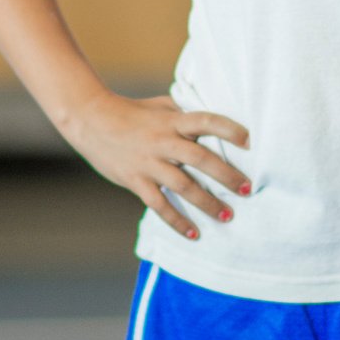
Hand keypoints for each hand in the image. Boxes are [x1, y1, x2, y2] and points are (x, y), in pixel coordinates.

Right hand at [63, 93, 251, 238]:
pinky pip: (159, 205)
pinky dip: (177, 221)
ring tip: (227, 216)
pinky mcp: (135, 180)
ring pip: (183, 186)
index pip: (206, 121)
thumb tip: (214, 122)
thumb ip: (185, 113)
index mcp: (172, 120)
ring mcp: (148, 163)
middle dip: (226, 175)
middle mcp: (163, 141)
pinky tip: (194, 234)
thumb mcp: (160, 105)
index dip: (229, 129)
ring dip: (207, 203)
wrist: (89, 119)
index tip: (250, 141)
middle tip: (247, 189)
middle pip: (200, 159)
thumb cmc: (130, 111)